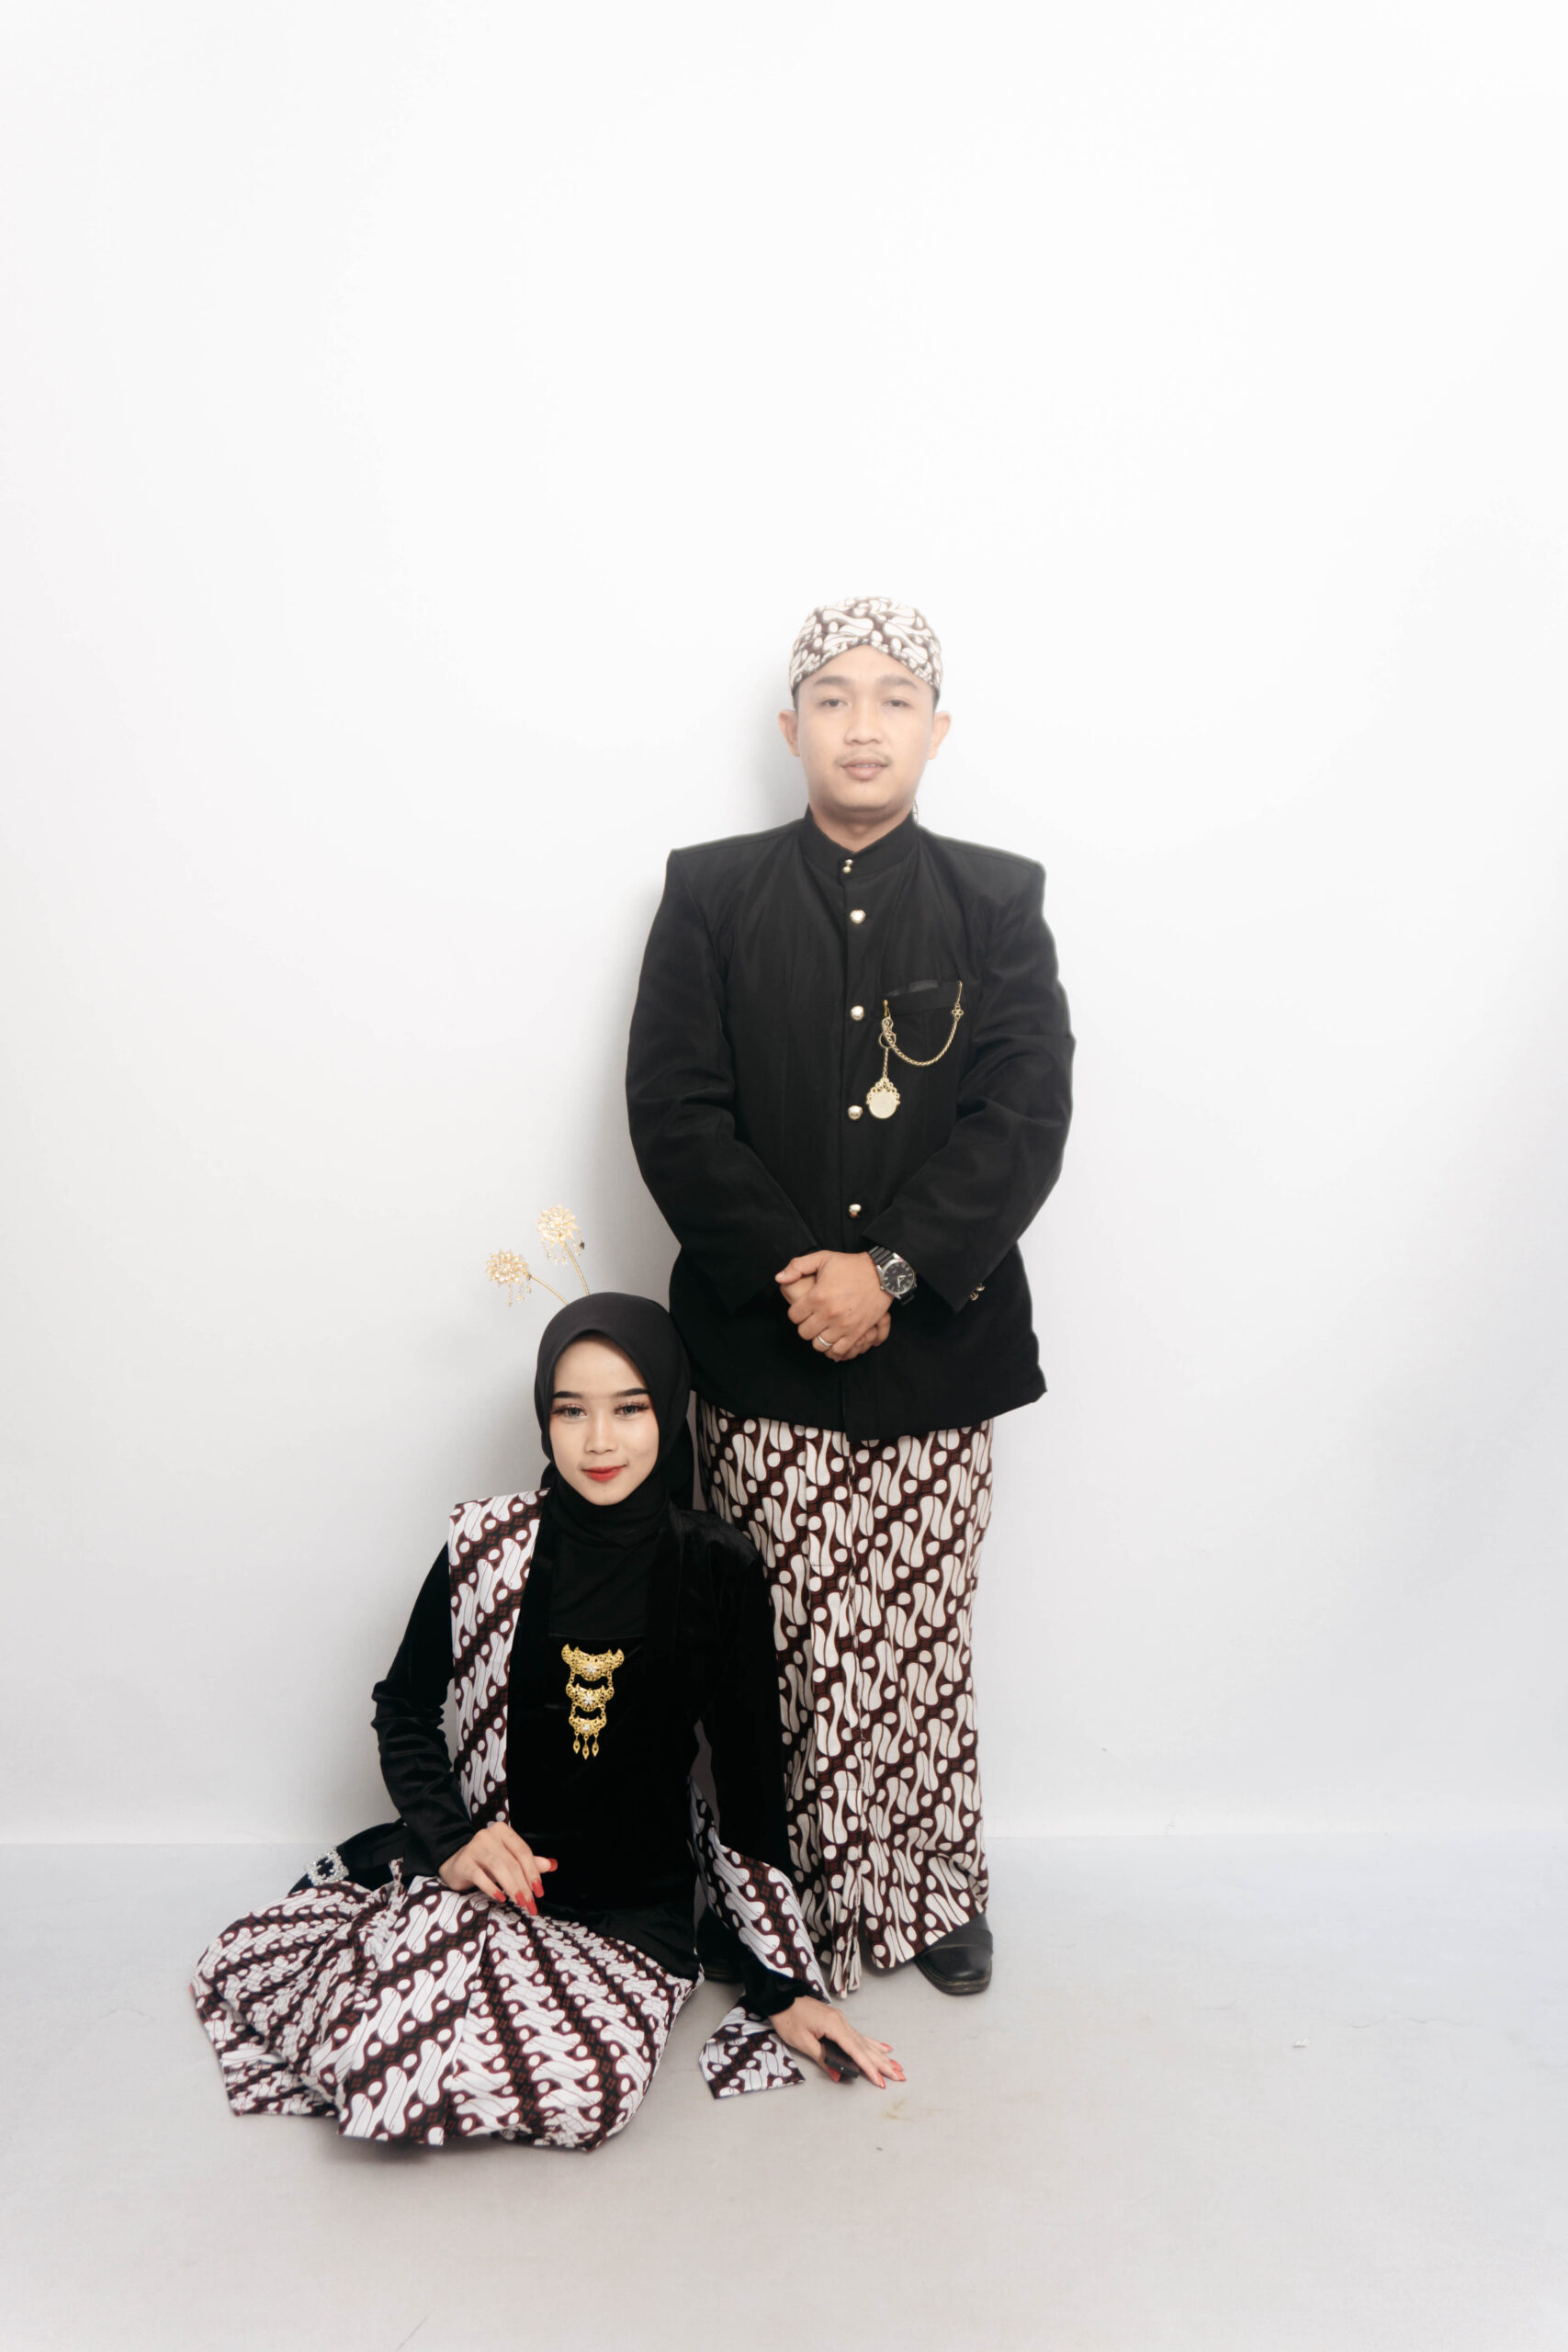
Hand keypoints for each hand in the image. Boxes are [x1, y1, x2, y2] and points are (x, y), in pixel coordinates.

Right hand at [439, 1824, 555, 1911]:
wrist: (456, 1864)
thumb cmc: (486, 1861)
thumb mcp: (508, 1859)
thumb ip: (529, 1862)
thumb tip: (552, 1865)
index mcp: (503, 1831)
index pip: (523, 1851)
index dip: (534, 1872)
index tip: (539, 1892)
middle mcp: (488, 1836)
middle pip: (512, 1862)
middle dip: (524, 1885)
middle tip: (530, 1903)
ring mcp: (474, 1848)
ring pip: (498, 1868)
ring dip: (512, 1887)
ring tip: (519, 1902)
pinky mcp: (463, 1862)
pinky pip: (480, 1876)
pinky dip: (492, 1888)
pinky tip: (500, 1897)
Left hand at [770, 1995, 904, 2088]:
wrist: (782, 1998)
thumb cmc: (789, 2019)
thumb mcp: (802, 2041)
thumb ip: (822, 2058)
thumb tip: (838, 2075)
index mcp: (834, 2026)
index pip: (855, 2051)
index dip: (868, 2068)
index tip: (880, 2081)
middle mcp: (842, 2022)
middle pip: (865, 2047)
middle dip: (883, 2064)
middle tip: (900, 2076)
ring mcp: (841, 2021)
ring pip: (865, 2042)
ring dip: (881, 2056)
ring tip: (897, 2066)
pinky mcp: (838, 2022)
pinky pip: (859, 2035)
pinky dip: (872, 2043)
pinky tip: (883, 2048)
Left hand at [774, 1250, 888, 1358]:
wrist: (882, 1275)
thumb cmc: (851, 1266)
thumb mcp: (823, 1257)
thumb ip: (798, 1266)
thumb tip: (779, 1278)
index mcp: (818, 1296)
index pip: (793, 1316)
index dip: (796, 1313)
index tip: (803, 1309)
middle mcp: (828, 1313)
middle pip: (804, 1333)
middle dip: (805, 1326)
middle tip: (812, 1319)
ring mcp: (843, 1325)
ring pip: (818, 1344)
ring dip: (818, 1338)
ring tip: (822, 1329)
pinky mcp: (857, 1333)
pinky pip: (838, 1351)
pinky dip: (833, 1348)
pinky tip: (834, 1338)